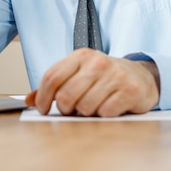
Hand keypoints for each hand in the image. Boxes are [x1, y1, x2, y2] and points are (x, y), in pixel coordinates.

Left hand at [25, 48, 159, 116]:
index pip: (52, 77)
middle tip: (70, 110)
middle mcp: (98, 62)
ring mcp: (115, 75)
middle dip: (65, 108)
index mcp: (81, 55)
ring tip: (92, 106)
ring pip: (85, 107)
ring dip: (85, 112)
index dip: (43, 97)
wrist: (141, 76)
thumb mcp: (79, 73)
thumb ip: (54, 86)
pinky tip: (107, 107)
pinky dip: (103, 115)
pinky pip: (105, 113)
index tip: (42, 108)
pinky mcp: (130, 90)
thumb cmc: (104, 77)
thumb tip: (29, 99)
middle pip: (66, 95)